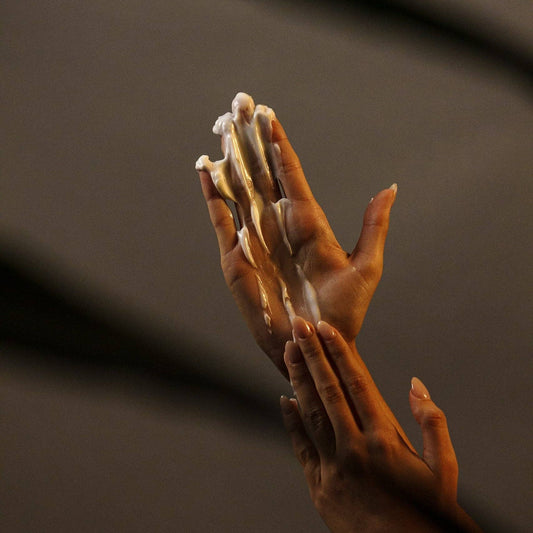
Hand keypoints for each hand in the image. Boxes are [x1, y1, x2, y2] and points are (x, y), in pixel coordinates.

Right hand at [198, 100, 395, 375]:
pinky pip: (221, 222)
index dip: (279, 145)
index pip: (291, 175)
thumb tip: (389, 188)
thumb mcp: (365, 268)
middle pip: (262, 175)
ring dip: (230, 161)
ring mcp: (255, 240)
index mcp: (308, 224)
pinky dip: (213, 197)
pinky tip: (206, 173)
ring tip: (220, 132)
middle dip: (250, 142)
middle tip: (237, 107)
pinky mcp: (235, 260)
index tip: (268, 115)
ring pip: (240, 191)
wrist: (315, 344)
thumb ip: (373, 227)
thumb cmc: (343, 312)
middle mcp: (279, 226)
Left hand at [280, 317, 479, 531]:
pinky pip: (301, 447)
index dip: (339, 352)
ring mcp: (333, 467)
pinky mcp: (319, 486)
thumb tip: (415, 384)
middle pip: (328, 390)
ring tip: (289, 351)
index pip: (356, 382)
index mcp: (385, 438)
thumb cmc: (429, 513)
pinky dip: (291, 422)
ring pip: (311, 412)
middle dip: (312, 354)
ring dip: (298, 379)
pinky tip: (285, 399)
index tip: (325, 327)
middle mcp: (355, 447)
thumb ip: (432, 421)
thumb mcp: (444, 468)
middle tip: (298, 325)